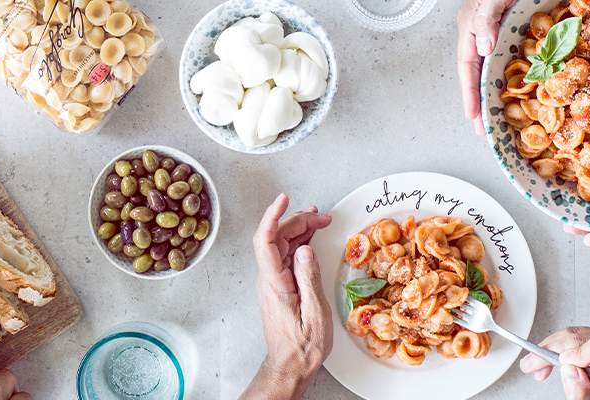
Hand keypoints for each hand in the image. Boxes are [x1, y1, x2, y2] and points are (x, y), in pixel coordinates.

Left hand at [241, 194, 333, 399]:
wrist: (290, 366)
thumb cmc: (303, 347)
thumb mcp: (315, 314)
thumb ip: (309, 279)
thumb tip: (306, 249)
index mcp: (274, 284)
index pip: (266, 241)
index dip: (272, 216)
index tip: (284, 199)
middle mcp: (268, 280)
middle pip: (276, 239)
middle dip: (297, 221)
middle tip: (323, 216)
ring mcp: (272, 283)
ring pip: (281, 247)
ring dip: (299, 230)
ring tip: (320, 220)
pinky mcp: (278, 288)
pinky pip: (285, 258)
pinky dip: (299, 245)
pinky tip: (311, 240)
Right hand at [457, 0, 516, 135]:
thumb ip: (485, 18)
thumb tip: (482, 48)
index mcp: (472, 29)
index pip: (467, 67)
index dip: (469, 93)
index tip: (473, 116)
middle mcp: (484, 36)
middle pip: (479, 75)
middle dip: (481, 104)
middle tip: (485, 131)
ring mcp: (501, 38)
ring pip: (497, 72)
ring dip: (499, 96)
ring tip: (502, 121)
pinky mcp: (518, 37)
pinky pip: (516, 63)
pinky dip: (518, 81)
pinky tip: (525, 95)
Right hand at [519, 327, 589, 399]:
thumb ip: (583, 393)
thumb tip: (567, 370)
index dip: (579, 351)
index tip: (562, 364)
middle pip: (582, 336)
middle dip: (550, 350)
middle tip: (531, 365)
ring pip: (574, 333)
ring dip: (550, 348)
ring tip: (537, 365)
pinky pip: (576, 335)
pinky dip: (557, 347)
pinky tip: (549, 360)